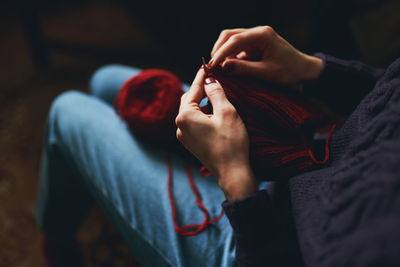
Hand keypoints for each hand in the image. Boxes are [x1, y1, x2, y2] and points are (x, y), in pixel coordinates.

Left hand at [176, 69, 256, 200]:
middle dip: (200, 90)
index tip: (207, 65)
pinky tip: (214, 113)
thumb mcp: (226, 112)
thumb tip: (209, 80)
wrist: (232, 172)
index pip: (193, 90)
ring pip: (191, 112)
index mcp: (185, 116)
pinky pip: (193, 123)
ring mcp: (184, 137)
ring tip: (216, 96)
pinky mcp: (191, 144)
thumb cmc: (231, 142)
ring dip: (202, 103)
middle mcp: (180, 126)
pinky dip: (202, 114)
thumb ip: (216, 92)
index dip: (201, 76)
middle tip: (213, 79)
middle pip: (188, 100)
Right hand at [209, 26, 322, 84]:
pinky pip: (238, 49)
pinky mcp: (255, 46)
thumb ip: (244, 69)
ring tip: (221, 70)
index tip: (212, 65)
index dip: (221, 53)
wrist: (305, 71)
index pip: (235, 40)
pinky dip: (231, 58)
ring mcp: (256, 38)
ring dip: (224, 54)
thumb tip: (223, 67)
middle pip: (229, 36)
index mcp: (263, 35)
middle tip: (213, 66)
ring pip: (231, 41)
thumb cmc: (290, 71)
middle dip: (219, 50)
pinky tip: (230, 69)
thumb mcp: (266, 73)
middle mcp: (258, 32)